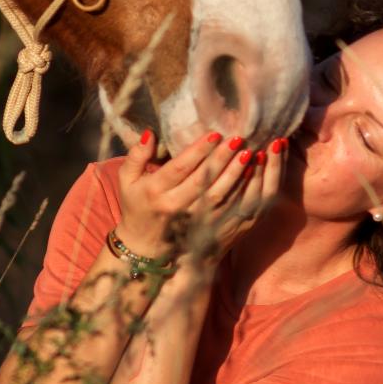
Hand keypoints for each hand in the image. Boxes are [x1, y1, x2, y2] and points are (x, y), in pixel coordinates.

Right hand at [115, 130, 286, 265]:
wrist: (146, 250)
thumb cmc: (137, 207)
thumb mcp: (127, 181)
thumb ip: (136, 156)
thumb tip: (149, 133)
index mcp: (156, 193)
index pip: (180, 169)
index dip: (198, 151)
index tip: (215, 134)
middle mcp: (176, 208)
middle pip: (204, 181)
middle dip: (223, 159)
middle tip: (239, 139)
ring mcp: (195, 222)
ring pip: (221, 196)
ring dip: (238, 174)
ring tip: (252, 153)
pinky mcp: (210, 230)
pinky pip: (231, 211)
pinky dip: (246, 193)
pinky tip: (256, 175)